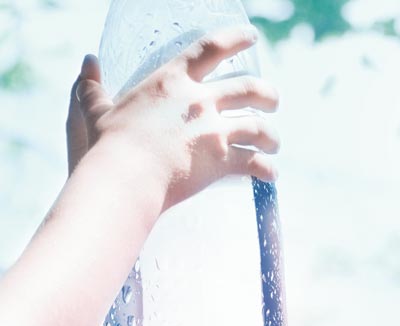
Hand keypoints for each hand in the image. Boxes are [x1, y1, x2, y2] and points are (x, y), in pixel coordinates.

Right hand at [66, 26, 279, 211]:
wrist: (126, 176)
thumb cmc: (109, 144)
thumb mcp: (96, 109)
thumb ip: (92, 85)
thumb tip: (87, 62)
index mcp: (172, 80)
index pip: (211, 48)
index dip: (236, 40)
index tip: (252, 38)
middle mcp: (200, 100)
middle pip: (249, 89)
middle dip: (268, 94)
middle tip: (274, 100)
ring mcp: (214, 130)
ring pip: (259, 127)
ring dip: (272, 135)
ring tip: (274, 142)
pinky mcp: (222, 161)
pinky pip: (256, 163)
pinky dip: (267, 169)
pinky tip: (271, 176)